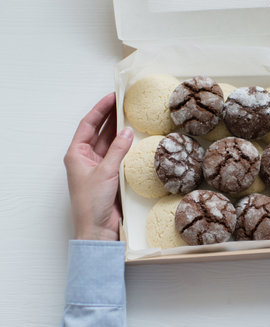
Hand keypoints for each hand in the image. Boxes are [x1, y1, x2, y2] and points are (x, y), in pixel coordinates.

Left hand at [64, 93, 132, 240]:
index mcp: (76, 154)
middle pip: (99, 131)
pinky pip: (119, 155)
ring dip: (120, 130)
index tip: (112, 97)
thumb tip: (128, 132)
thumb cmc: (91, 203)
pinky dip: (126, 146)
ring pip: (110, 142)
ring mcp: (99, 166)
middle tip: (125, 102)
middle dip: (111, 117)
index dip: (100, 109)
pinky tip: (135, 138)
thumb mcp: (104, 172)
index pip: (88, 125)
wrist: (97, 229)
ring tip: (132, 115)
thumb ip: (117, 151)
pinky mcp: (111, 175)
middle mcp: (87, 158)